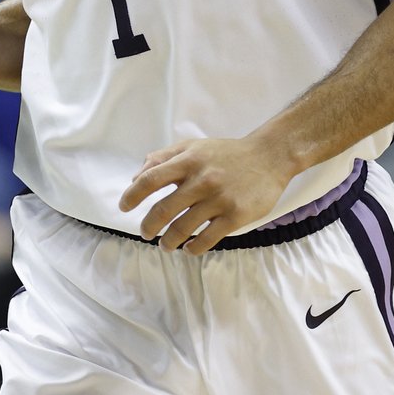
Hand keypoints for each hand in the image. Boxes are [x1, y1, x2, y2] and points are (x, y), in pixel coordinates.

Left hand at [119, 135, 286, 254]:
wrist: (269, 157)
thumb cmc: (226, 153)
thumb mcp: (194, 146)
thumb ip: (164, 158)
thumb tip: (135, 178)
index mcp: (189, 160)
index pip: (151, 179)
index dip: (133, 195)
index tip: (124, 207)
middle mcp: (202, 179)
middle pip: (163, 210)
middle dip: (148, 226)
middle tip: (146, 232)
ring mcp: (219, 199)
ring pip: (182, 229)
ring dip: (168, 241)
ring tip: (166, 244)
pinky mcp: (235, 216)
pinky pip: (207, 239)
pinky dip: (192, 248)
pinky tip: (188, 247)